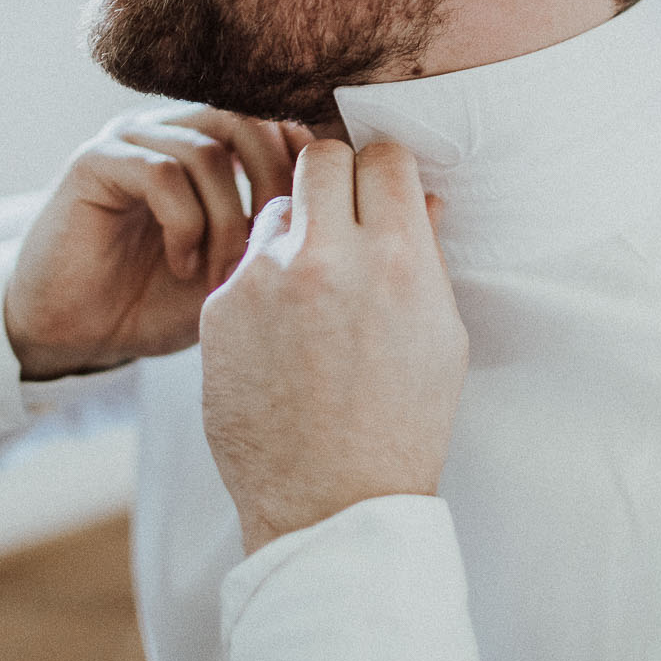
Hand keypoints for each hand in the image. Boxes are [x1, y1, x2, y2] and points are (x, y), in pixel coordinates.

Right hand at [4, 105, 308, 379]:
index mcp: (210, 144)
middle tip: (277, 250)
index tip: (323, 223)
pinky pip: (160, 173)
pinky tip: (184, 265)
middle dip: (274, 188)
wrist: (73, 332)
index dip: (305, 167)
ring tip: (224, 273)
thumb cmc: (157, 303)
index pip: (277, 122)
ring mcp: (131, 140)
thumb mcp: (237, 269)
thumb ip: (279, 233)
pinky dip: (184, 224)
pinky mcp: (94, 162)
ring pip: (207, 151)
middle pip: (250, 120)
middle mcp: (172, 130)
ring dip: (228, 219)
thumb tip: (345, 216)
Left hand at [200, 140, 468, 554]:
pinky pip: (245, 263)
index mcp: (396, 259)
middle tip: (342, 214)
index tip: (381, 191)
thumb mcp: (440, 336)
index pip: (383, 155)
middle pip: (320, 156)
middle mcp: (326, 257)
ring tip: (311, 287)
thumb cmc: (400, 424)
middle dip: (335, 178)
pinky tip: (280, 331)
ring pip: (276, 206)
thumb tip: (417, 195)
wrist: (331, 504)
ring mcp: (265, 280)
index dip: (384, 171)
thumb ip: (424, 255)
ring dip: (296, 229)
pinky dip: (263, 282)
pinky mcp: (220, 309)